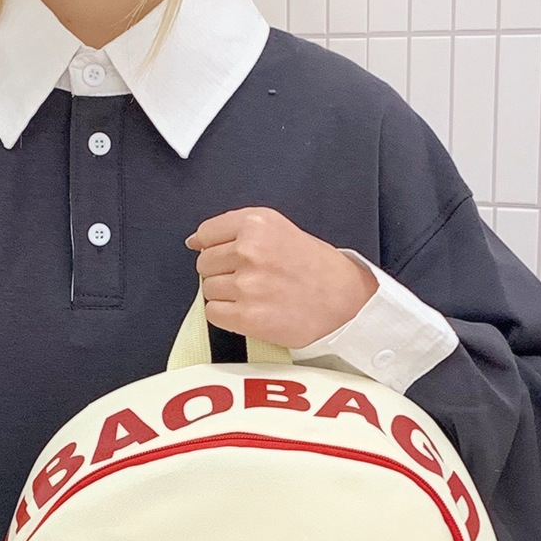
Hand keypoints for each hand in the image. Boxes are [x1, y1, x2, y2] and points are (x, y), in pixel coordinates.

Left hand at [185, 208, 376, 350]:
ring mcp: (247, 284)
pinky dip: (226, 316)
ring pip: (208, 289)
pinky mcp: (247, 316)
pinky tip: (249, 312)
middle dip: (221, 272)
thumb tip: (195, 240)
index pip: (207, 233)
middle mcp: (250, 250)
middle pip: (204, 263)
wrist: (345, 303)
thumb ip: (238, 231)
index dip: (213, 248)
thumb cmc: (317, 268)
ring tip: (254, 297)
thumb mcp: (281, 230)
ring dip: (225, 296)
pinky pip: (213, 313)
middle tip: (250, 279)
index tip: (226, 257)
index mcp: (258, 223)